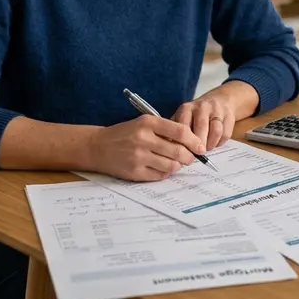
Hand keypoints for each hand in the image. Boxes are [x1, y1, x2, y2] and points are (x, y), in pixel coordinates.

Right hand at [88, 115, 205, 181]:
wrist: (98, 146)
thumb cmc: (125, 134)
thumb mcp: (143, 123)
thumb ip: (165, 130)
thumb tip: (191, 143)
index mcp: (148, 123)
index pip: (180, 131)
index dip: (194, 141)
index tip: (201, 147)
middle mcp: (143, 139)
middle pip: (178, 151)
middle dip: (189, 157)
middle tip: (191, 158)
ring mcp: (138, 156)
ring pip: (171, 165)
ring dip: (178, 166)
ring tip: (175, 162)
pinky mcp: (135, 171)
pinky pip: (160, 175)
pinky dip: (165, 173)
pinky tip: (161, 167)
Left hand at [173, 95, 237, 151]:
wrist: (219, 100)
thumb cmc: (196, 115)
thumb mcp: (183, 119)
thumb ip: (175, 133)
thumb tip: (170, 151)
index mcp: (186, 109)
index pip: (183, 128)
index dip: (183, 144)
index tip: (183, 154)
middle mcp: (201, 107)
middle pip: (201, 129)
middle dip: (199, 146)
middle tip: (196, 154)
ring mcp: (217, 110)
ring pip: (215, 131)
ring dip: (211, 145)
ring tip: (206, 148)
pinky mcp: (229, 115)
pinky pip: (225, 133)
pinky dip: (220, 142)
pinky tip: (215, 143)